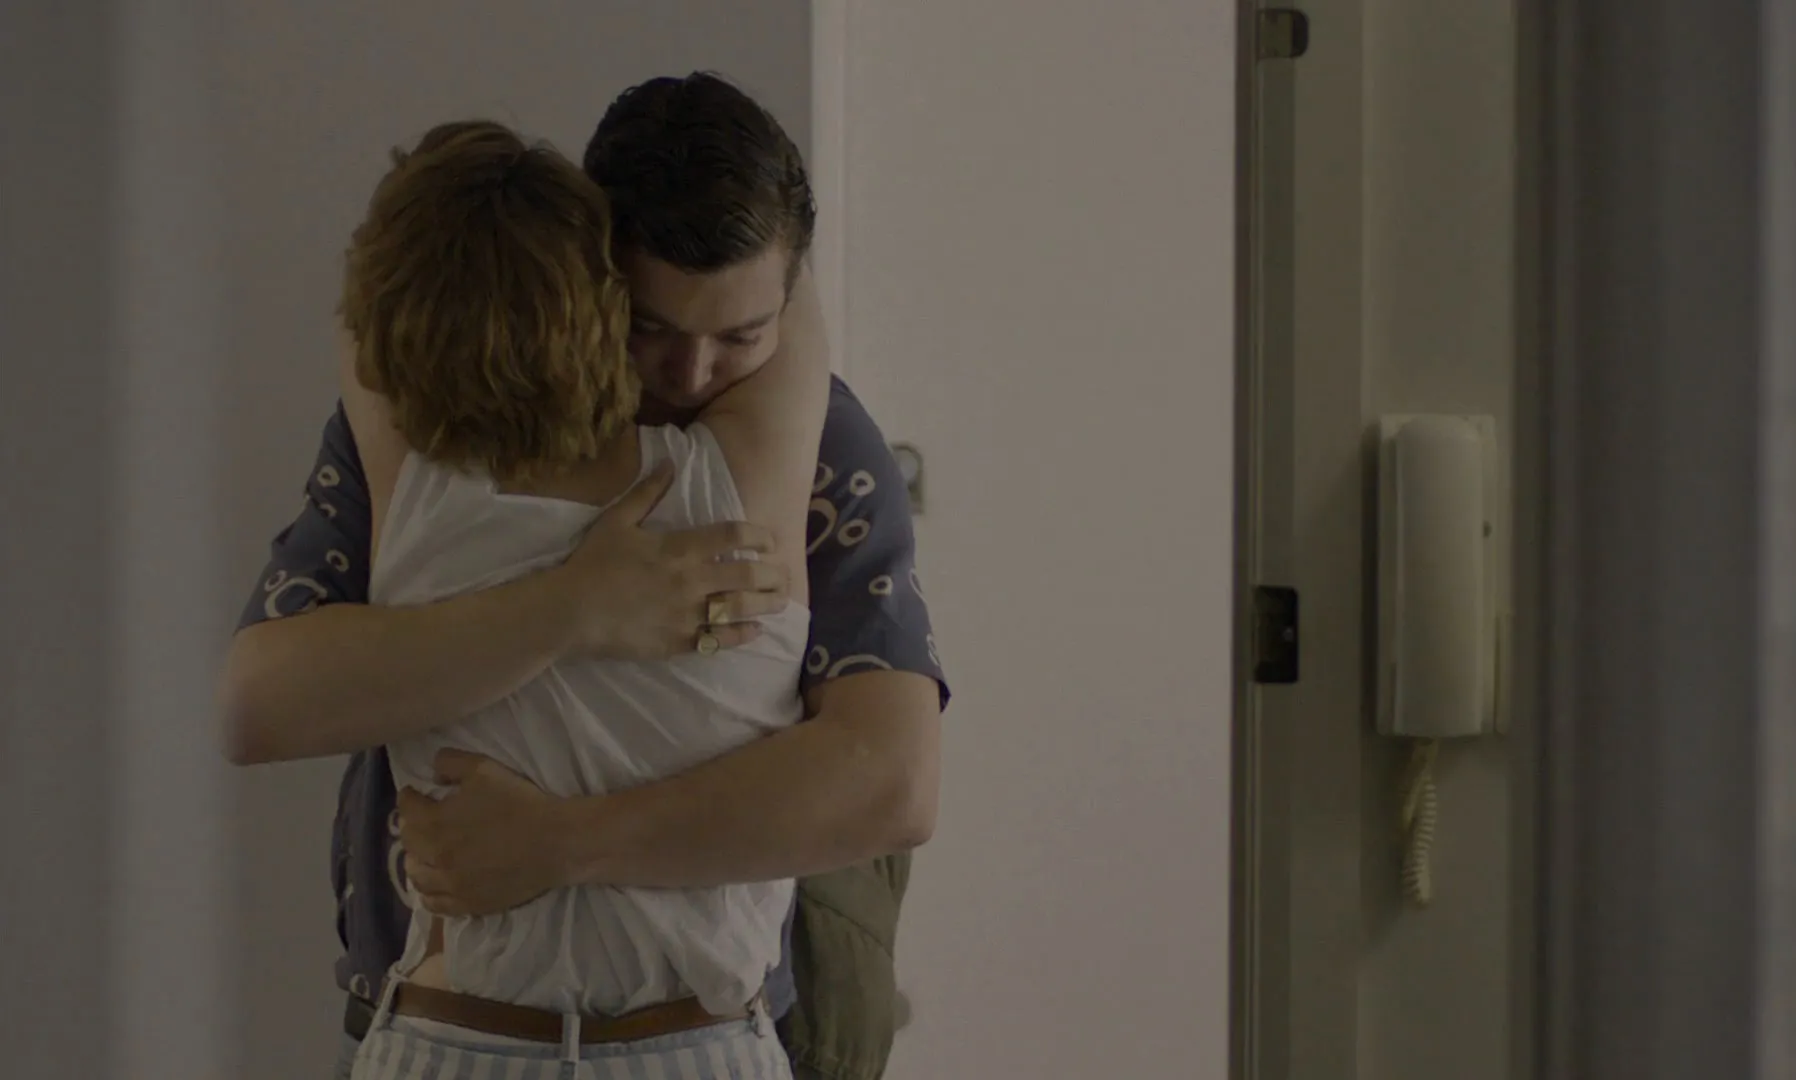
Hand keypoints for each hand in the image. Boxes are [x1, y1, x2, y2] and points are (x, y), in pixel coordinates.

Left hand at [398, 749, 567, 916]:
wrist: (555, 842)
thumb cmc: (519, 803)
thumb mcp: (483, 769)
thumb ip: (450, 764)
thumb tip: (433, 775)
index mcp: (434, 823)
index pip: (407, 808)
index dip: (409, 797)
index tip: (415, 793)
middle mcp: (435, 857)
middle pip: (408, 843)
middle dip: (411, 827)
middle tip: (423, 819)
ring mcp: (450, 885)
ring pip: (416, 876)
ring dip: (416, 861)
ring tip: (426, 853)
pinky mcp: (468, 904)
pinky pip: (435, 903)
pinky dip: (429, 892)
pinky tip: (437, 882)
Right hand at [556, 462, 791, 660]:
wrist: (569, 612)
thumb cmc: (592, 563)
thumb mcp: (617, 520)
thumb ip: (647, 492)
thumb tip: (671, 462)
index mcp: (679, 547)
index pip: (733, 536)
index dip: (759, 536)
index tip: (769, 540)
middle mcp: (691, 580)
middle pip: (749, 575)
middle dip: (774, 573)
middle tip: (784, 573)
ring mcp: (687, 614)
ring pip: (741, 609)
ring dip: (767, 604)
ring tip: (781, 600)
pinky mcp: (679, 642)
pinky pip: (720, 640)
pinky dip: (743, 634)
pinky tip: (757, 630)